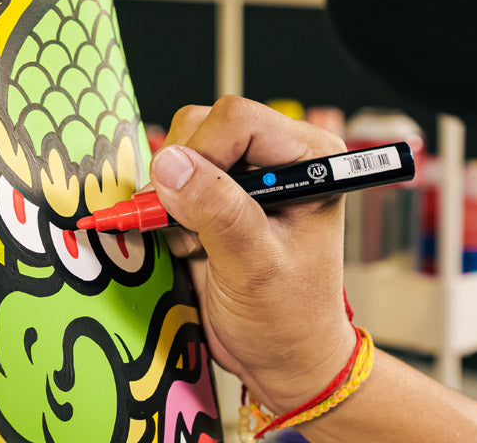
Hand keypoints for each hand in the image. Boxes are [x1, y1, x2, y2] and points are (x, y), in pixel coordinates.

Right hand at [152, 96, 356, 412]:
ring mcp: (243, 173)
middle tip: (201, 230)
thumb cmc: (289, 319)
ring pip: (179, 147)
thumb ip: (218, 212)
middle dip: (186, 178)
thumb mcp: (255, 268)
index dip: (205, 156)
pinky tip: (193, 244)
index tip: (198, 207)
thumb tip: (171, 165)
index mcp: (310, 158)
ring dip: (174, 197)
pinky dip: (166, 211)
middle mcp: (278, 155)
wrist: (281, 357)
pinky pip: (168, 179)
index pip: (237, 119)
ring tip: (200, 241)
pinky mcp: (214, 194)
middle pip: (203, 126)